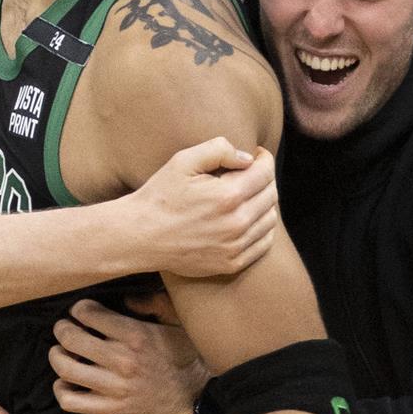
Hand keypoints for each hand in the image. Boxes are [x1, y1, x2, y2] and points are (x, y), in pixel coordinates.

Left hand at [51, 299, 205, 413]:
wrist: (195, 398)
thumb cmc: (184, 357)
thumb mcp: (176, 322)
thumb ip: (152, 303)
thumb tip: (126, 297)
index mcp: (135, 335)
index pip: (88, 314)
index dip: (79, 309)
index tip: (80, 312)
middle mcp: (122, 360)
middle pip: (70, 339)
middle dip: (62, 329)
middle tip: (64, 328)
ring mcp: (115, 388)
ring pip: (65, 369)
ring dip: (56, 357)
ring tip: (60, 352)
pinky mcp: (112, 410)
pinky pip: (71, 401)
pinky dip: (61, 390)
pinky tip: (66, 382)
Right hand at [126, 139, 276, 278]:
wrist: (140, 236)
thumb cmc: (160, 196)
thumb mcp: (183, 161)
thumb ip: (219, 150)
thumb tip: (248, 158)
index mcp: (228, 196)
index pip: (265, 172)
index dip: (264, 158)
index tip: (256, 155)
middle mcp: (237, 223)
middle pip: (271, 194)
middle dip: (264, 178)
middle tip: (249, 172)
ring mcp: (236, 247)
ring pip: (271, 218)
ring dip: (264, 202)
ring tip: (246, 194)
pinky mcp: (232, 263)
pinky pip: (263, 242)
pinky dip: (262, 227)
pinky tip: (247, 217)